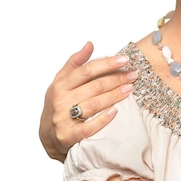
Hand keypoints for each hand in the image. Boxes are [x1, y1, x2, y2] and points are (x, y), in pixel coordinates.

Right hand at [39, 41, 136, 161]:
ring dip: (114, 96)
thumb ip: (75, 63)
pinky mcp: (68, 135)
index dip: (107, 64)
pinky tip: (115, 111)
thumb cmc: (59, 103)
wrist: (48, 135)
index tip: (125, 59)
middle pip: (94, 87)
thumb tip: (89, 44)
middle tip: (133, 75)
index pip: (86, 70)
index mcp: (60, 85)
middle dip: (116, 79)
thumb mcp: (61, 81)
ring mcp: (63, 119)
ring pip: (94, 104)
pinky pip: (89, 127)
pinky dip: (103, 119)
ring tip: (129, 89)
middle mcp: (60, 101)